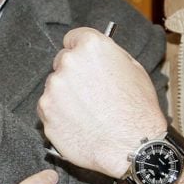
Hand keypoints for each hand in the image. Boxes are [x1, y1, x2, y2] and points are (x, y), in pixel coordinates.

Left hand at [38, 27, 166, 177]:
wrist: (132, 146)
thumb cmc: (138, 110)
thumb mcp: (134, 70)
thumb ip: (109, 56)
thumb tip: (98, 54)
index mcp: (91, 46)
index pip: (73, 37)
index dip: (79, 50)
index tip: (83, 61)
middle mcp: (68, 62)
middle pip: (62, 61)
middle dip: (73, 74)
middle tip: (90, 92)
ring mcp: (54, 87)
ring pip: (55, 86)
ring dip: (65, 95)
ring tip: (88, 112)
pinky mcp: (45, 111)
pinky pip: (48, 108)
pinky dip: (59, 115)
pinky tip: (79, 124)